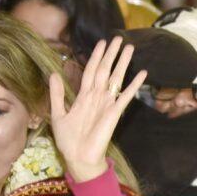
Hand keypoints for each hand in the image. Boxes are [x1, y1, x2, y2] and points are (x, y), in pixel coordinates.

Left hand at [50, 36, 145, 182]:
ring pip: (115, 79)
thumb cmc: (68, 139)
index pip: (90, 72)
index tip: (100, 43)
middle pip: (104, 71)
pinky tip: (142, 73)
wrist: (78, 157)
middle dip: (110, 55)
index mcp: (83, 97)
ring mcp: (106, 103)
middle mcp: (96, 97)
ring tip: (129, 48)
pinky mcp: (114, 112)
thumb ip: (57, 95)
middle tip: (117, 38)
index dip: (95, 57)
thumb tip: (54, 74)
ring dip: (122, 63)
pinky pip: (125, 96)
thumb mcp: (57, 114)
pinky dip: (133, 85)